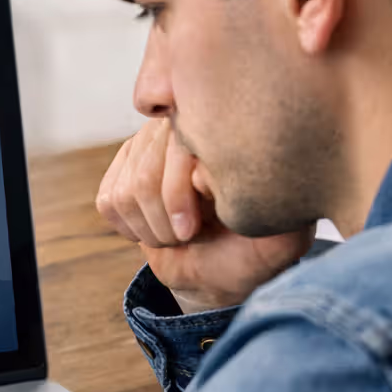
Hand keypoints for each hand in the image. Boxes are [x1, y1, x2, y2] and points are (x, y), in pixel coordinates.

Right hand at [97, 119, 314, 312]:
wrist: (220, 266)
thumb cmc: (253, 250)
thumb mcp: (281, 238)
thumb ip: (266, 208)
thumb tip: (207, 173)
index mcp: (231, 133)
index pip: (182, 148)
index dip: (178, 195)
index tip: (192, 230)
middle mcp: (187, 125)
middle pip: (148, 174)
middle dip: (165, 220)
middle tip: (188, 235)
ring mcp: (152, 142)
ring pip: (129, 190)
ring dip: (151, 227)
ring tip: (177, 234)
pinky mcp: (124, 165)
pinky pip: (110, 199)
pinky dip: (131, 227)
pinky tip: (155, 228)